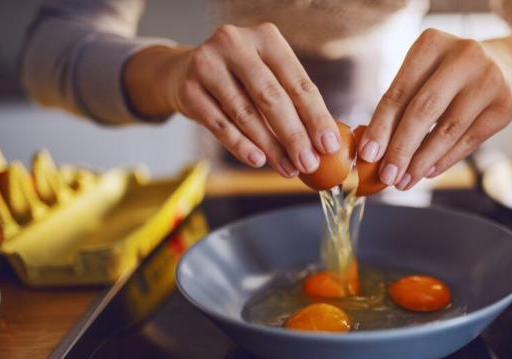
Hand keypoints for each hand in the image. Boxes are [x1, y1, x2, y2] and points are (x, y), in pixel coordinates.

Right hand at [125, 24, 340, 176]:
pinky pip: (219, 124)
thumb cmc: (240, 79)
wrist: (183, 71)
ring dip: (270, 147)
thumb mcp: (268, 76)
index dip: (316, 117)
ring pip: (245, 114)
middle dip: (294, 136)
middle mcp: (235, 44)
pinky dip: (240, 145)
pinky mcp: (188, 88)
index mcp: (266, 38)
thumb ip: (293, 102)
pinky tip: (257, 160)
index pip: (298, 82)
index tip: (328, 146)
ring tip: (288, 168)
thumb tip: (324, 143)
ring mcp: (208, 64)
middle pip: (271, 98)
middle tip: (309, 163)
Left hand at [357, 28, 511, 189]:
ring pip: (447, 130)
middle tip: (386, 176)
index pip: (399, 92)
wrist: (505, 66)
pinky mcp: (505, 106)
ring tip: (404, 181)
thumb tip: (373, 150)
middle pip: (424, 111)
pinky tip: (427, 172)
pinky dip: (444, 160)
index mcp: (432, 43)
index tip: (367, 155)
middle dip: (401, 148)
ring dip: (421, 162)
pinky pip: (468, 141)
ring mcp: (489, 80)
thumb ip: (400, 105)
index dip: (381, 126)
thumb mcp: (424, 75)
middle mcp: (464, 56)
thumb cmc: (449, 75)